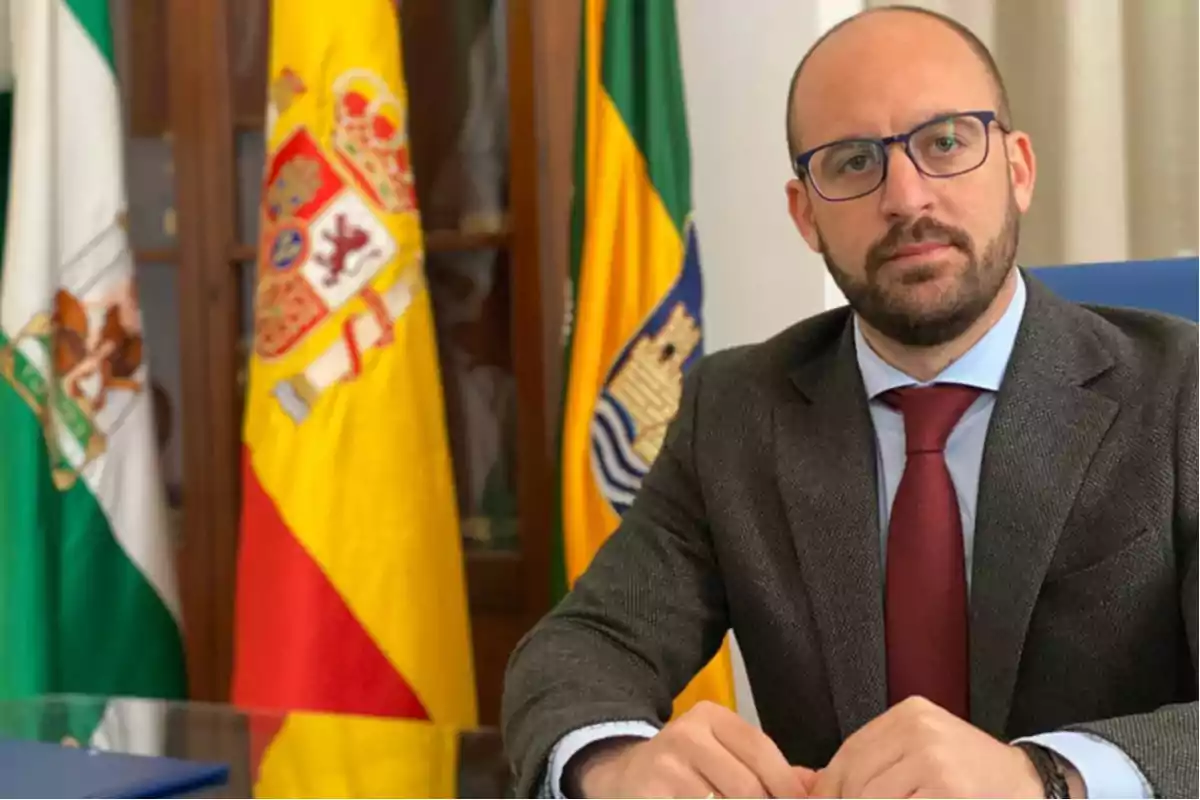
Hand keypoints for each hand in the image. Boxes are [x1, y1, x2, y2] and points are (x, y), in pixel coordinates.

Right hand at [570, 701, 818, 797]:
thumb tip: (815, 785)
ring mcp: (666, 766)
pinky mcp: (652, 794)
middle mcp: (686, 734)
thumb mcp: (721, 751)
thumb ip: (767, 767)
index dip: (787, 786)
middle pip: (747, 786)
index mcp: (710, 716)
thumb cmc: (685, 766)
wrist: (621, 775)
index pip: (762, 750)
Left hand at [811, 696, 1047, 798]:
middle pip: (856, 777)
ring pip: (872, 797)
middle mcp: (919, 729)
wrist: (1029, 784)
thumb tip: (815, 788)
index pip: (850, 753)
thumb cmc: (968, 775)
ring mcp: (934, 758)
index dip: (829, 788)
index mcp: (909, 714)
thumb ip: (876, 763)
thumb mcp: (922, 751)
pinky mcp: (947, 788)